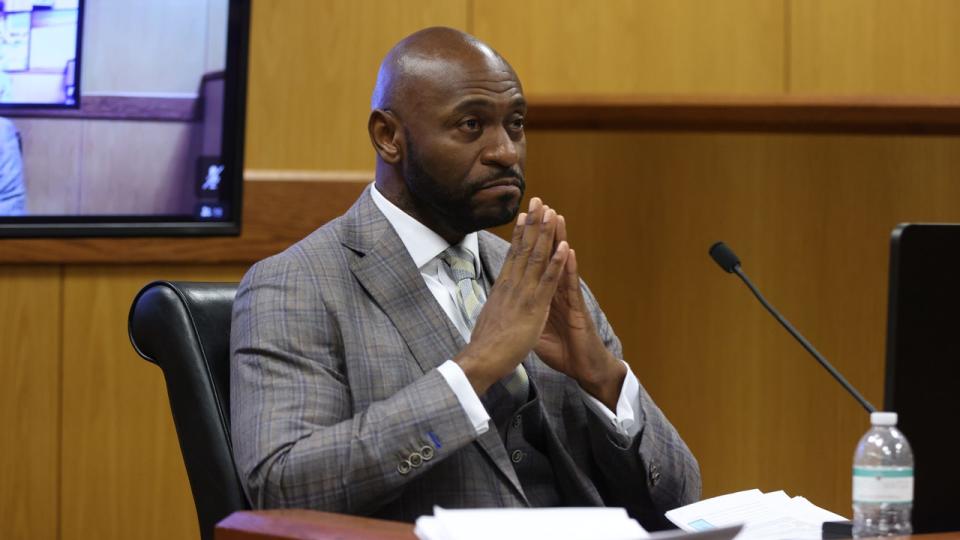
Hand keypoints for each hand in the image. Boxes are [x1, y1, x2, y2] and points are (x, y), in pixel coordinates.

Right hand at [455, 198, 569, 394]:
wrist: (482, 358)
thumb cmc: (485, 344)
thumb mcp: (490, 317)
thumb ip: (497, 304)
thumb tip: (495, 298)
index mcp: (503, 287)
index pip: (513, 254)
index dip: (520, 233)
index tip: (525, 214)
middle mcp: (512, 284)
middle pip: (524, 248)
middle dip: (533, 223)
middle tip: (539, 200)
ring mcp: (523, 293)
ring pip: (536, 258)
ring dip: (545, 234)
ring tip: (552, 213)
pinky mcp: (534, 306)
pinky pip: (548, 281)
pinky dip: (557, 262)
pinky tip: (564, 246)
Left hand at [535, 214, 625, 409]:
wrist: (583, 367)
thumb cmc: (562, 350)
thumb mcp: (535, 332)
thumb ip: (525, 316)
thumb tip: (511, 309)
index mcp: (543, 294)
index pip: (534, 262)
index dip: (527, 241)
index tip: (521, 219)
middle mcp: (556, 291)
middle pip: (547, 255)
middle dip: (542, 230)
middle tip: (539, 205)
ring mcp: (568, 298)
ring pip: (562, 264)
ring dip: (558, 240)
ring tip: (556, 217)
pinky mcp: (577, 309)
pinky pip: (571, 286)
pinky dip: (568, 268)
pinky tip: (567, 250)